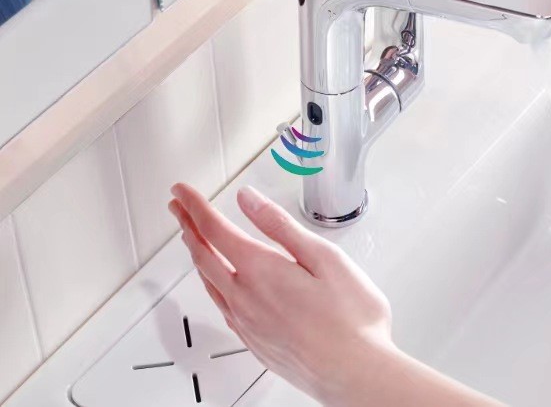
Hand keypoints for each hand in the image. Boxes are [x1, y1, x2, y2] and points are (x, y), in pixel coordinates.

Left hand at [167, 183, 394, 402]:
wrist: (356, 374)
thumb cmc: (351, 320)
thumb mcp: (324, 257)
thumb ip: (281, 226)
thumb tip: (249, 201)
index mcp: (260, 271)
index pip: (214, 230)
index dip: (194, 206)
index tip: (182, 192)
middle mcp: (245, 298)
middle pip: (203, 255)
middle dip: (187, 226)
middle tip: (178, 208)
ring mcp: (247, 324)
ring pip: (208, 283)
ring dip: (196, 255)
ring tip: (193, 240)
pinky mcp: (254, 343)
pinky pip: (220, 307)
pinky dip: (211, 285)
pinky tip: (219, 285)